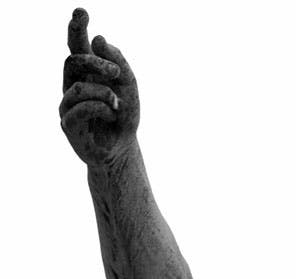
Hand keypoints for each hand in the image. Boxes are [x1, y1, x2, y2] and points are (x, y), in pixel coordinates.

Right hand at [60, 8, 138, 165]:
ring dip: (104, 94)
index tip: (81, 13)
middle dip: (96, 63)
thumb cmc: (124, 116)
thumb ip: (119, 63)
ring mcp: (67, 103)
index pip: (78, 46)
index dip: (76, 28)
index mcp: (88, 73)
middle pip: (73, 60)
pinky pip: (81, 108)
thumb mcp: (129, 87)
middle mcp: (73, 84)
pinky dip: (102, 109)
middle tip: (116, 73)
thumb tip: (99, 39)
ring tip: (117, 105)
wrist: (122, 148)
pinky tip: (111, 115)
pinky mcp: (67, 123)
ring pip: (78, 87)